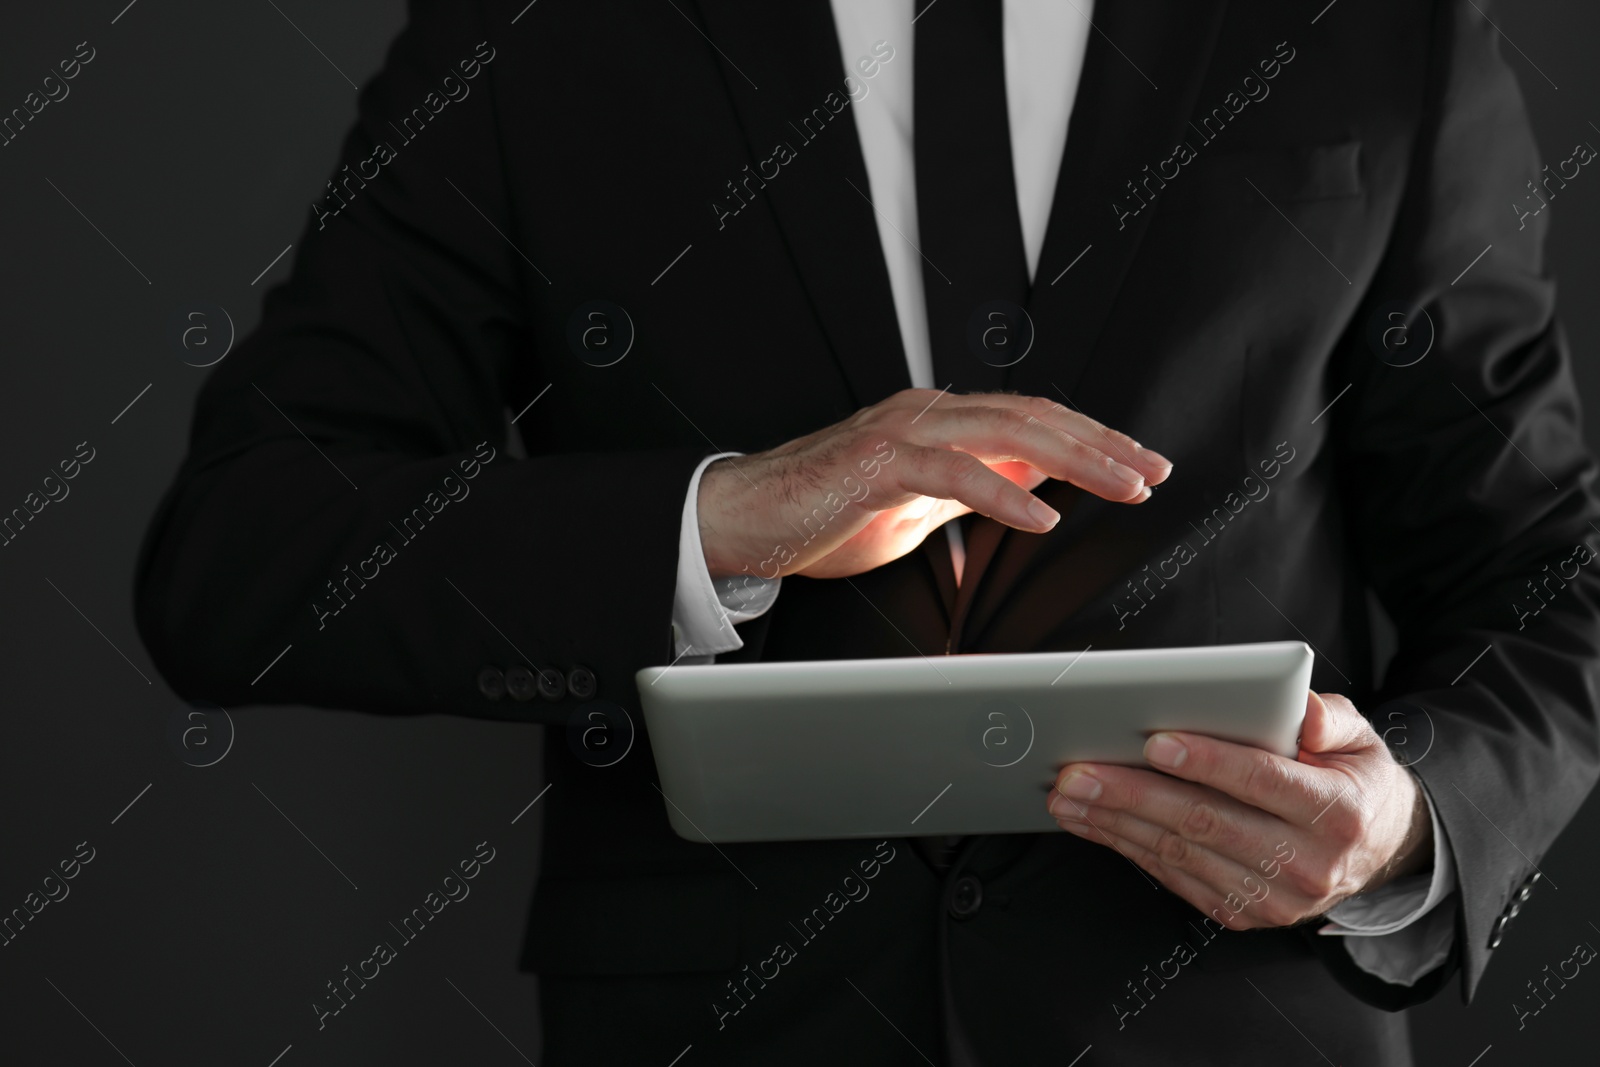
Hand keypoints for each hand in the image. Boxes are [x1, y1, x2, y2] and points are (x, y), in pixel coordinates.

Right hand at [697, 389, 1172, 580]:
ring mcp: (901, 432)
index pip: (1033, 421)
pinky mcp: (875, 462)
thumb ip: (972, 489)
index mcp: (940, 423)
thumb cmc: (823, 511)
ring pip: (1005, 432)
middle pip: (1034, 418)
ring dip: (1072, 461)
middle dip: (1101, 445)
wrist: (745, 519)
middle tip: (1151, 472)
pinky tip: (1040, 518)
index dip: (1093, 441)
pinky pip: (950, 474)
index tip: (1140, 466)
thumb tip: (1032, 487)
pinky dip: (1001, 495)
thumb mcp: (918, 505)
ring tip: (1119, 487)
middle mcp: (927, 414)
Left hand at [1045, 691, 1432, 928]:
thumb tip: (1301, 710)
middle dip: (1133, 794)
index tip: (1153, 742)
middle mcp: (1307, 864)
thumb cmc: (1353, 780)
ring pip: (1180, 854)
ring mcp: (1273, 898)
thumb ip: (1330, 718)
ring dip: (1115, 824)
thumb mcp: (1361, 739)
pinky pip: (1175, 878)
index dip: (1206, 762)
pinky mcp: (1243, 915)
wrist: (1376, 852)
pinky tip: (1094, 823)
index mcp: (1337, 813)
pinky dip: (1128, 848)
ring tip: (1067, 795)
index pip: (1261, 781)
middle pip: (1205, 822)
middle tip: (1078, 771)